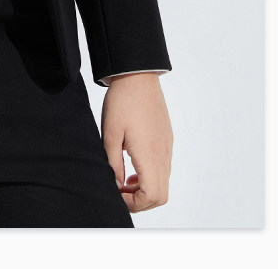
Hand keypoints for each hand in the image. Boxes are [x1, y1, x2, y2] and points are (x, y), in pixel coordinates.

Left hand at [100, 72, 172, 212]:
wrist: (138, 75)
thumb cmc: (122, 102)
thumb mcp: (110, 134)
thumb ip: (113, 164)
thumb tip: (117, 186)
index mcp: (149, 154)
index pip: (152, 195)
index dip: (134, 203)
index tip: (117, 194)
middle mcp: (163, 154)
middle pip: (160, 195)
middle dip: (140, 201)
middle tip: (120, 192)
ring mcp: (167, 147)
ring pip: (163, 183)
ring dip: (145, 189)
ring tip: (124, 179)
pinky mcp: (166, 139)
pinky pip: (163, 168)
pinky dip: (150, 176)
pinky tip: (132, 165)